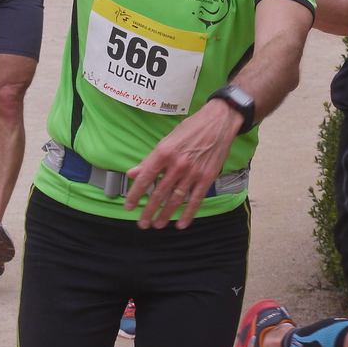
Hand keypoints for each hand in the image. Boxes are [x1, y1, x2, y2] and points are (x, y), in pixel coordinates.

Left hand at [124, 99, 242, 229]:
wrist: (218, 121)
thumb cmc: (190, 128)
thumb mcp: (166, 140)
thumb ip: (150, 159)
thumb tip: (133, 173)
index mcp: (164, 153)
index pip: (145, 178)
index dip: (135, 194)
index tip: (129, 206)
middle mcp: (177, 165)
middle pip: (159, 193)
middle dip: (149, 210)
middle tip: (142, 223)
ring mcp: (193, 172)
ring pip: (176, 199)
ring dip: (165, 214)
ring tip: (157, 225)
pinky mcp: (207, 177)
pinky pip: (196, 200)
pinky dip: (188, 214)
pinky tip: (181, 224)